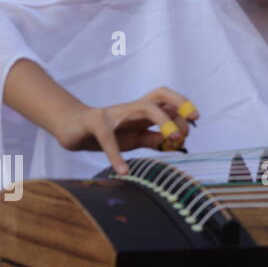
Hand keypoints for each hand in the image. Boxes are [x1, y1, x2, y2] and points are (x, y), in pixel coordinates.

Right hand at [56, 87, 199, 175]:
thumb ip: (154, 140)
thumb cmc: (107, 133)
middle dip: (179, 106)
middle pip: (160, 95)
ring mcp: (114, 113)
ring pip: (144, 108)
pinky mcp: (94, 123)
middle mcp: (132, 109)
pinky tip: (123, 171)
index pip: (168, 99)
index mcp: (143, 112)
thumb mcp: (135, 138)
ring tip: (173, 139)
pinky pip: (107, 137)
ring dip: (162, 122)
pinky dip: (115, 156)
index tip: (196, 120)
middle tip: (186, 130)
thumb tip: (178, 144)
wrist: (71, 129)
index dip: (184, 106)